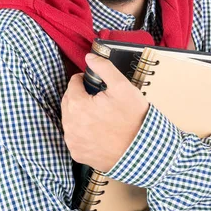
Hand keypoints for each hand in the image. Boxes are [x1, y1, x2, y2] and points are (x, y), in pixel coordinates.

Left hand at [61, 53, 149, 171]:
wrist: (142, 151)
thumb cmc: (133, 119)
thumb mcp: (123, 87)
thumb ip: (104, 68)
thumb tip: (89, 57)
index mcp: (77, 105)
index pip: (72, 84)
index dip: (84, 81)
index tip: (96, 85)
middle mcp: (70, 124)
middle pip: (69, 102)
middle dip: (80, 97)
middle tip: (99, 100)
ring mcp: (73, 141)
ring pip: (70, 120)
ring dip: (80, 114)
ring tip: (100, 116)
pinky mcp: (78, 154)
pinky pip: (75, 137)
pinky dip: (82, 132)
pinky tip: (98, 131)